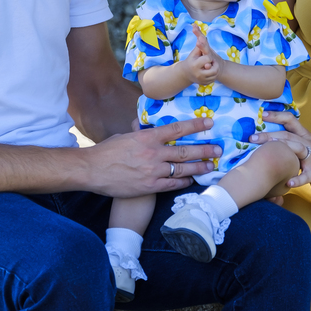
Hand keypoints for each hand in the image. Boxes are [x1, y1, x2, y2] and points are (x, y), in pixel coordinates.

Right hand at [81, 116, 219, 196]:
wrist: (92, 170)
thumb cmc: (107, 151)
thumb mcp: (125, 136)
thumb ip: (140, 132)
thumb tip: (146, 124)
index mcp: (147, 137)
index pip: (177, 129)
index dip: (195, 126)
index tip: (209, 123)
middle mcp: (153, 153)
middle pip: (185, 151)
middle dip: (204, 150)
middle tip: (218, 149)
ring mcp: (152, 171)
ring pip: (182, 169)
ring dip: (199, 167)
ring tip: (211, 166)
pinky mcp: (149, 186)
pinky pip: (172, 185)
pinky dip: (184, 182)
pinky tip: (192, 181)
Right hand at [186, 24, 219, 84]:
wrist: (186, 74)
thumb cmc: (192, 59)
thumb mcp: (195, 51)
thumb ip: (199, 41)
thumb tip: (196, 26)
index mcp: (194, 65)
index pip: (208, 58)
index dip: (209, 57)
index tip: (207, 57)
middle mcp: (198, 74)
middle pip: (214, 67)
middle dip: (213, 63)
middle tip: (210, 62)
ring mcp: (201, 80)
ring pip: (215, 73)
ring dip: (214, 68)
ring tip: (210, 66)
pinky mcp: (204, 84)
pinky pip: (214, 78)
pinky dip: (213, 74)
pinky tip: (209, 71)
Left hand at [250, 111, 310, 188]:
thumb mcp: (309, 142)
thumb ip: (294, 140)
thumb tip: (273, 139)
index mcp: (304, 136)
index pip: (290, 120)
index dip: (276, 116)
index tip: (262, 114)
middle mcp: (307, 143)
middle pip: (287, 135)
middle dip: (268, 135)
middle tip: (251, 137)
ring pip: (296, 149)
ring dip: (282, 149)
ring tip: (267, 152)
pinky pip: (307, 175)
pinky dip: (298, 179)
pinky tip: (288, 183)